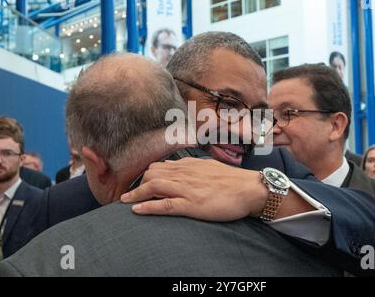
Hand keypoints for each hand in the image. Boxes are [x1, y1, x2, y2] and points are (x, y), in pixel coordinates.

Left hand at [121, 158, 268, 221]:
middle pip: (152, 173)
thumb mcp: (210, 167)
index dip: (148, 174)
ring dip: (136, 194)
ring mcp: (187, 189)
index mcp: (189, 165)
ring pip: (154, 186)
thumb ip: (195, 167)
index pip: (161, 166)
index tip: (142, 183)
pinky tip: (136, 210)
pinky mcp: (192, 204)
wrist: (249, 189)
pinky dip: (148, 206)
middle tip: (133, 193)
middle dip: (140, 183)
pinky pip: (165, 204)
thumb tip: (183, 167)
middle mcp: (185, 174)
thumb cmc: (232, 180)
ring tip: (125, 201)